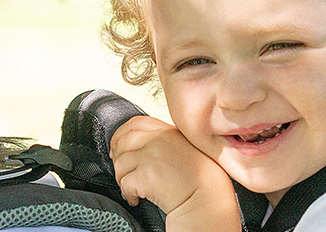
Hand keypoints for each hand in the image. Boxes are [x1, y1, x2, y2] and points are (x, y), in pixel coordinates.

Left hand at [110, 115, 238, 231]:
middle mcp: (158, 141)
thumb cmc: (204, 181)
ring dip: (121, 179)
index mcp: (169, 132)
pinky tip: (136, 199)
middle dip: (117, 158)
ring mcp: (151, 157)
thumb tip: (140, 147)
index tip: (117, 146)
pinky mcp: (145, 176)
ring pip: (120, 163)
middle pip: (123, 142)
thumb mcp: (189, 149)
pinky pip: (124, 183)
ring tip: (131, 189)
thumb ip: (166, 142)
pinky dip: (127, 194)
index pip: (136, 123)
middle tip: (122, 172)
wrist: (208, 202)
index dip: (121, 134)